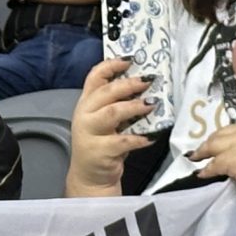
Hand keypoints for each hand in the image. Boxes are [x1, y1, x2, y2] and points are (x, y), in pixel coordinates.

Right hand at [65, 58, 155, 194]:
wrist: (89, 176)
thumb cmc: (102, 143)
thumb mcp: (105, 120)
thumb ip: (117, 103)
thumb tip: (145, 85)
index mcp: (86, 103)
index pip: (94, 77)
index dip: (111, 65)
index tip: (130, 60)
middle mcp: (84, 115)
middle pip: (105, 92)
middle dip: (129, 84)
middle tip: (148, 81)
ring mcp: (90, 133)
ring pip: (112, 112)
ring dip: (134, 106)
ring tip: (151, 104)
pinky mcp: (99, 151)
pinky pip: (122, 141)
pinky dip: (139, 138)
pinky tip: (150, 137)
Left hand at [192, 118, 235, 202]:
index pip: (235, 129)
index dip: (225, 135)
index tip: (221, 140)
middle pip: (220, 134)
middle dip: (210, 141)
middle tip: (203, 149)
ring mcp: (234, 145)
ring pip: (212, 146)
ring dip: (202, 153)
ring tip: (195, 158)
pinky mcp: (229, 161)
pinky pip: (212, 165)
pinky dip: (206, 170)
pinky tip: (201, 174)